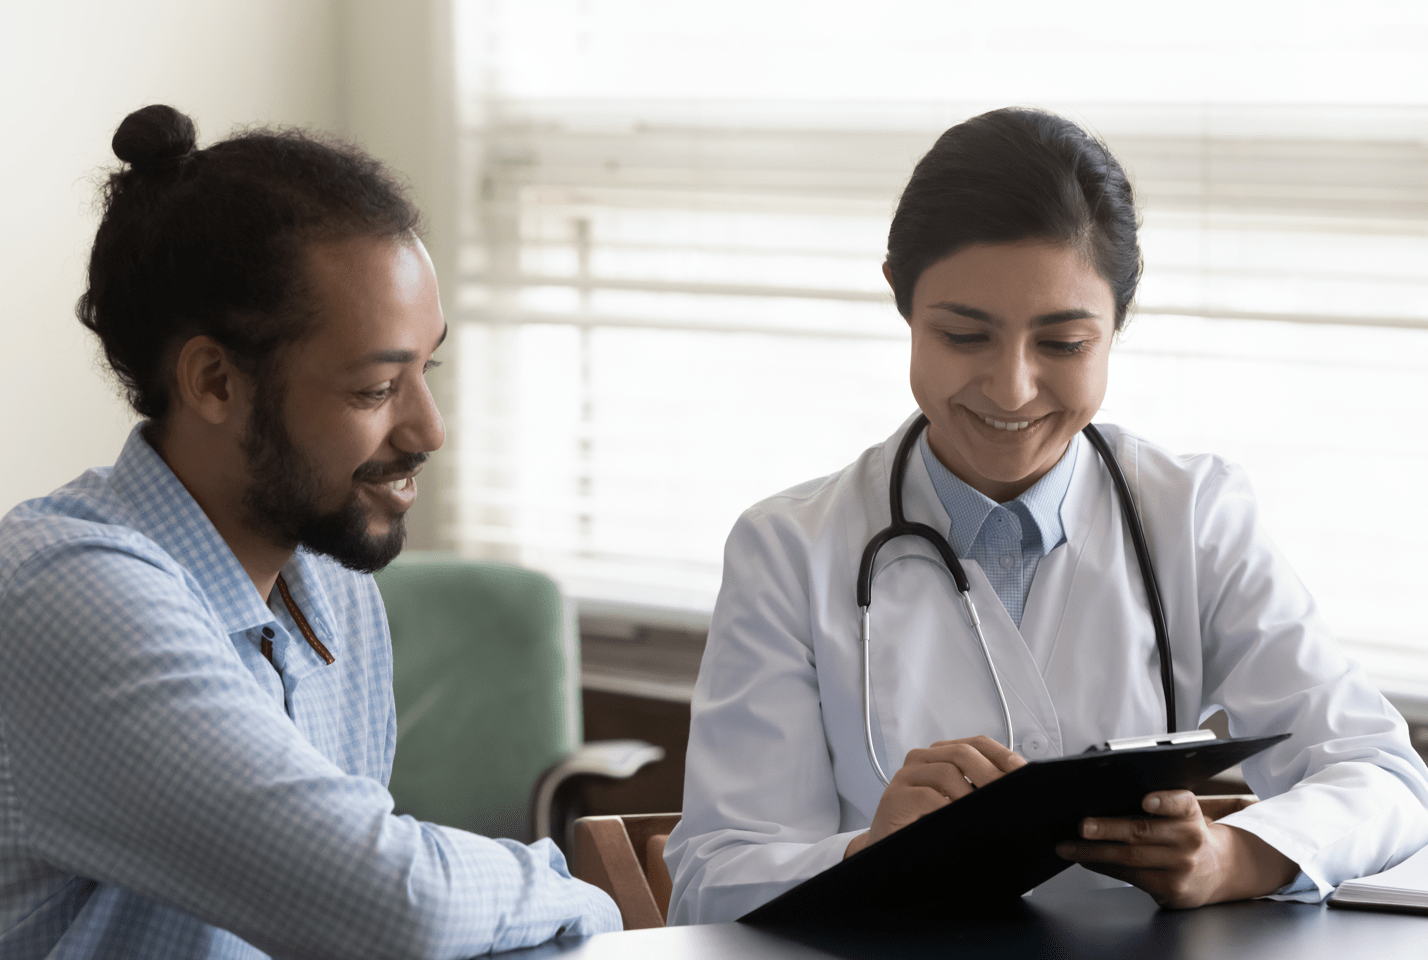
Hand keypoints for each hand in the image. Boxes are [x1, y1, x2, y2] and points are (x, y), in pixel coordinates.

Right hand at [845, 735, 1024, 858]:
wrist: (892, 857)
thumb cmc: (932, 829)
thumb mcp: (962, 805)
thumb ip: (982, 791)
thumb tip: (1020, 785)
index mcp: (941, 755)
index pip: (978, 743)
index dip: (1003, 755)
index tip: (1023, 774)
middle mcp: (922, 759)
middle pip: (963, 753)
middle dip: (991, 776)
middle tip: (1009, 798)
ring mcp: (906, 776)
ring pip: (946, 772)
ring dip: (970, 796)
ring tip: (982, 815)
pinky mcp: (894, 798)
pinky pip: (927, 797)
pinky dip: (947, 809)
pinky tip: (956, 822)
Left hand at [1055, 790, 1297, 907]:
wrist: (1217, 871)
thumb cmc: (1184, 834)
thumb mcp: (1180, 815)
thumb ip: (1154, 807)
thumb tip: (1099, 801)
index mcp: (1191, 813)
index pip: (1182, 803)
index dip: (1164, 801)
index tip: (1147, 800)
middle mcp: (1190, 839)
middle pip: (1143, 832)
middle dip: (1108, 829)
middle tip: (1082, 826)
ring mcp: (1182, 867)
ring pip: (1130, 858)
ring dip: (1093, 852)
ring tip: (1068, 847)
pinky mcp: (1172, 889)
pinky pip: (1130, 877)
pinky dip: (1103, 867)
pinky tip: (1086, 859)